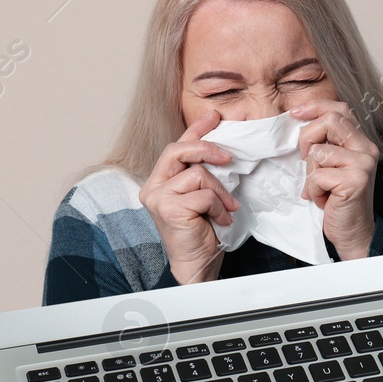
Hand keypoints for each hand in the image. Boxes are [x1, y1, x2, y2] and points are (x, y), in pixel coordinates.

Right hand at [139, 110, 239, 284]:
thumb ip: (202, 174)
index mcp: (159, 181)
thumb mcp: (201, 195)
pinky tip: (220, 220)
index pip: (176, 147)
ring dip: (220, 191)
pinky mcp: (169, 210)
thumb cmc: (200, 231)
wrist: (197, 264)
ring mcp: (159, 198)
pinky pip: (204, 195)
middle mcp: (153, 187)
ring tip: (227, 207)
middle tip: (229, 157)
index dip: (195, 129)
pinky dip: (218, 207)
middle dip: (207, 148)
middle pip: (178, 150)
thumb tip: (222, 149)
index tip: (214, 117)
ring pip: (198, 174)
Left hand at [291, 100, 379, 260]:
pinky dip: (313, 190)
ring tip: (321, 188)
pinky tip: (324, 200)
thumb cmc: (338, 200)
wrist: (353, 232)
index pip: (340, 109)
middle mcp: (366, 149)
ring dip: (311, 174)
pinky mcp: (354, 181)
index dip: (316, 107)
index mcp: (361, 142)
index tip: (295, 113)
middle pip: (329, 121)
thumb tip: (299, 121)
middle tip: (305, 160)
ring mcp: (362, 164)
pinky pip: (317, 176)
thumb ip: (324, 144)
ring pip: (319, 152)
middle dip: (307, 138)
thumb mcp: (331, 166)